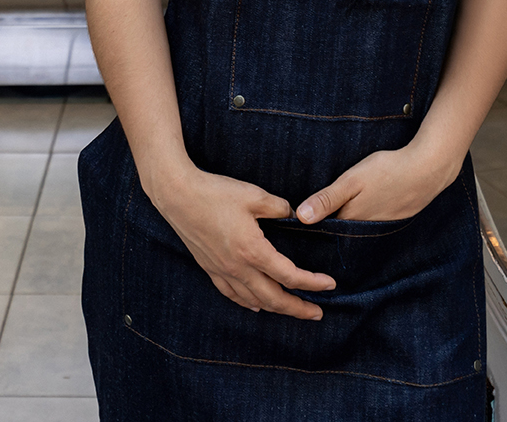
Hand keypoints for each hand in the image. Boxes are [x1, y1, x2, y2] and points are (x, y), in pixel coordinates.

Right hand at [147, 165, 336, 318]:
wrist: (177, 195)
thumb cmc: (215, 193)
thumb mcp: (254, 195)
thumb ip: (279, 207)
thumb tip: (293, 214)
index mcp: (253, 250)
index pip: (290, 276)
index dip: (312, 283)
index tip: (329, 285)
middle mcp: (238, 267)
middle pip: (274, 298)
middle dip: (298, 309)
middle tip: (317, 314)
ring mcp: (222, 271)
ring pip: (254, 301)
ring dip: (276, 308)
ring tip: (292, 310)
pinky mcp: (210, 268)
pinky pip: (233, 295)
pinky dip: (249, 303)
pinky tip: (256, 305)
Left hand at [296, 143, 458, 223]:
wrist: (428, 170)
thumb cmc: (387, 171)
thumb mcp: (351, 181)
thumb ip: (326, 199)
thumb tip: (300, 218)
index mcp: (351, 220)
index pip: (325, 228)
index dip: (314, 223)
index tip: (299, 219)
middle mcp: (365, 229)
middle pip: (341, 230)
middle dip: (330, 224)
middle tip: (318, 215)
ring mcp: (382, 226)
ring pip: (358, 226)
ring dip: (350, 221)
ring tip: (343, 210)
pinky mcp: (395, 218)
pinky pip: (374, 222)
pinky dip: (369, 215)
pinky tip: (369, 204)